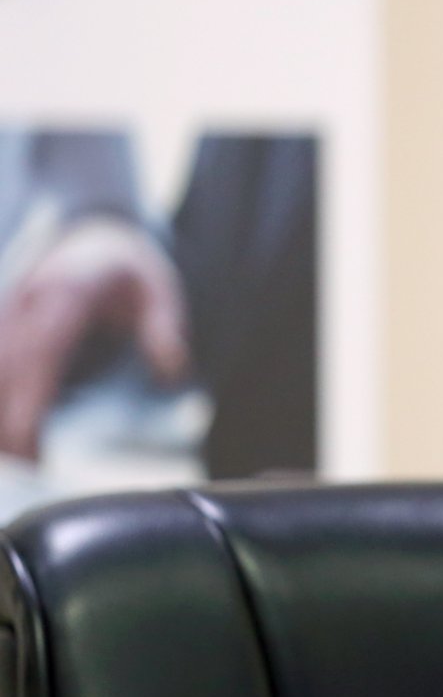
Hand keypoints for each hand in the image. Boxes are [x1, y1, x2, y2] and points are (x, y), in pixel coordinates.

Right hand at [0, 216, 189, 459]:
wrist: (94, 228)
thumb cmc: (131, 268)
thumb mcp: (160, 291)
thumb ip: (165, 330)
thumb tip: (171, 374)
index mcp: (66, 295)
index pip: (38, 355)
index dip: (26, 404)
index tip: (27, 449)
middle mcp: (27, 301)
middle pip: (3, 367)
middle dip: (4, 420)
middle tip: (21, 468)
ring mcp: (8, 310)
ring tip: (12, 460)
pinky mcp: (3, 322)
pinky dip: (0, 394)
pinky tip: (7, 436)